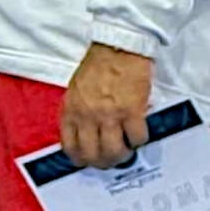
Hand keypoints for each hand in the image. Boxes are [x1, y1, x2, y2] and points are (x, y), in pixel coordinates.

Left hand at [60, 43, 152, 168]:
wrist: (117, 47)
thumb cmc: (98, 65)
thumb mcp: (76, 89)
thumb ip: (77, 111)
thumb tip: (83, 133)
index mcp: (72, 109)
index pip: (70, 145)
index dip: (79, 158)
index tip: (86, 161)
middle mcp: (88, 115)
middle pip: (92, 154)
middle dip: (102, 162)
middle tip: (110, 160)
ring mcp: (109, 115)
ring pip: (114, 151)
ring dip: (122, 156)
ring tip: (126, 151)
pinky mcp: (132, 111)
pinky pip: (136, 138)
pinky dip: (139, 141)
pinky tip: (138, 134)